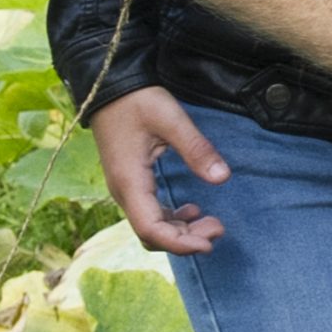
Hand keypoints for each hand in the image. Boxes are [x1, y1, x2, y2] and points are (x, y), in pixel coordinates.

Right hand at [93, 86, 230, 255]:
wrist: (110, 87)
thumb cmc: (137, 101)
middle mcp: (124, 192)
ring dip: (181, 231)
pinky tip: (192, 210)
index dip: (181, 243)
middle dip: (186, 240)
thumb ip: (195, 148)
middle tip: (218, 229)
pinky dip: (171, 219)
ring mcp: (125, 189)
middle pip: (152, 235)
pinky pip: (149, 213)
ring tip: (212, 223)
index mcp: (130, 182)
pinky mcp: (131, 182)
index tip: (210, 242)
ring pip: (151, 227)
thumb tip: (222, 178)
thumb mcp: (170, 118)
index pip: (152, 230)